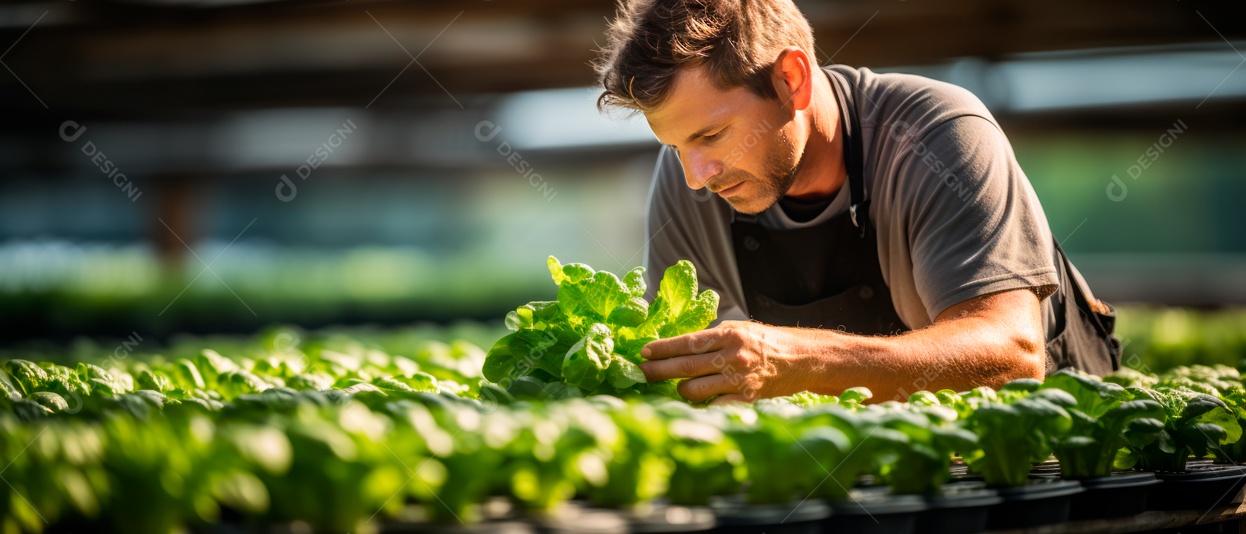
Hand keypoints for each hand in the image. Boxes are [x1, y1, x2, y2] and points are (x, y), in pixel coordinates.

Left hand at [639, 320, 807, 404]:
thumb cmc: (768, 342)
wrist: (803, 358)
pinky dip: (702, 405)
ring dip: (681, 390)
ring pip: (694, 390)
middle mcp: (732, 356)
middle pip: (685, 366)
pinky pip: (714, 406)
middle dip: (659, 370)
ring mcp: (739, 380)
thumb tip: (681, 344)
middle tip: (642, 373)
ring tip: (678, 387)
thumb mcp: (740, 329)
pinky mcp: (747, 399)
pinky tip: (697, 403)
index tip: (644, 352)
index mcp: (728, 335)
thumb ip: (713, 336)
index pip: (686, 342)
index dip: (662, 348)